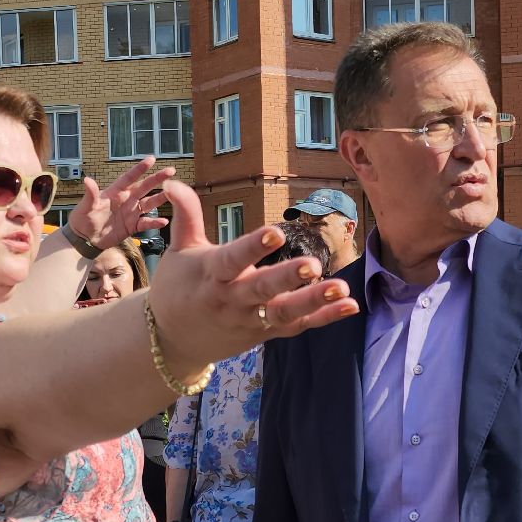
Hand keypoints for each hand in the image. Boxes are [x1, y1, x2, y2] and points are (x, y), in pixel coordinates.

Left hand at [67, 157, 175, 247]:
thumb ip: (90, 194)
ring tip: (173, 194)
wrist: (85, 239)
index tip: (152, 159)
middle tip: (171, 170)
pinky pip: (147, 223)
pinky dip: (155, 223)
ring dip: (161, 198)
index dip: (140, 169)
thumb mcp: (86, 207)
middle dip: (157, 179)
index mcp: (115, 192)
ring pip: (149, 203)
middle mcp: (126, 200)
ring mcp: (131, 213)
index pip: (130, 178)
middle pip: (144, 187)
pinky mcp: (133, 226)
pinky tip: (164, 222)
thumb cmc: (82, 220)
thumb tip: (87, 180)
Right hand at [147, 181, 358, 382]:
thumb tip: (173, 180)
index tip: (274, 232)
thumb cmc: (176, 288)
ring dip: (313, 302)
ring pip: (283, 313)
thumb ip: (186, 215)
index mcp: (211, 274)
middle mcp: (232, 300)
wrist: (170, 341)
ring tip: (341, 288)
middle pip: (261, 290)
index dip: (253, 247)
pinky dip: (324, 318)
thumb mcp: (178, 250)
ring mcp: (250, 320)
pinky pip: (296, 326)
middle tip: (313, 266)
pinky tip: (350, 305)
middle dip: (287, 278)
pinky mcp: (265, 334)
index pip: (233, 259)